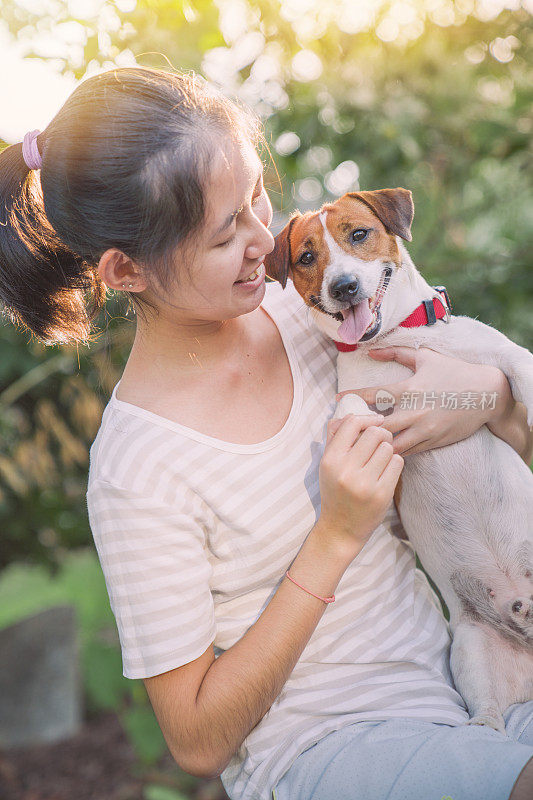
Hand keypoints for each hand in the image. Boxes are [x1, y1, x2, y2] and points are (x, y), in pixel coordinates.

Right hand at [318, 414, 403, 555]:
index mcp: (330, 460)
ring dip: (387, 451)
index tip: (374, 423)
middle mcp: (346, 470)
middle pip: (375, 433)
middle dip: (381, 435)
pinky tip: (386, 472)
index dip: (366, 419)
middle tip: (380, 444)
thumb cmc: (335, 491)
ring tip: (380, 462)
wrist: (340, 529)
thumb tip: (352, 413)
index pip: (351, 423)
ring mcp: (364, 484)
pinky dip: (394, 464)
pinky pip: (397, 463)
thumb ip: (335, 438)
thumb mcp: (327, 465)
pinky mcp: (381, 494)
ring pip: (388, 448)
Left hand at [336, 346, 510, 456]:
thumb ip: (397, 353)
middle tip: (339, 430)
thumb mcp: (426, 357)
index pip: (374, 395)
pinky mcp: (434, 441)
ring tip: (356, 446)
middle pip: (378, 427)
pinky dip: (393, 452)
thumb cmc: (454, 372)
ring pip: (392, 445)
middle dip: (357, 429)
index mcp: (410, 389)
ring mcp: (425, 429)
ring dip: (374, 445)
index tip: (337, 399)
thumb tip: (370, 351)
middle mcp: (415, 412)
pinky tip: (380, 453)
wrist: (488, 395)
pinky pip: (409, 452)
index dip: (353, 397)